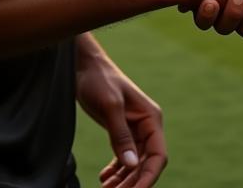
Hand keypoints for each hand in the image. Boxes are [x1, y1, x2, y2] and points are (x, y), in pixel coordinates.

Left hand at [76, 34, 166, 187]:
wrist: (84, 66)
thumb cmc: (99, 80)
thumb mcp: (110, 107)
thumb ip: (121, 136)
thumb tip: (132, 166)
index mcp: (151, 118)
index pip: (157, 156)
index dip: (148, 178)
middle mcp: (146, 126)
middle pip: (145, 164)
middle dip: (132, 183)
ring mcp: (134, 129)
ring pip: (134, 164)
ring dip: (123, 180)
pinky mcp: (121, 131)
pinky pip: (123, 157)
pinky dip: (115, 171)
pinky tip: (104, 178)